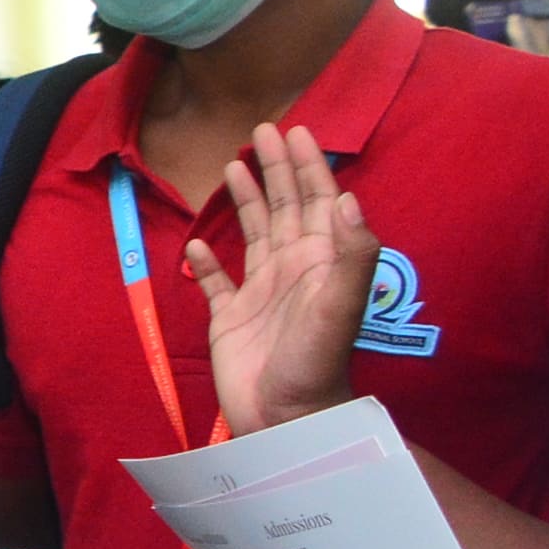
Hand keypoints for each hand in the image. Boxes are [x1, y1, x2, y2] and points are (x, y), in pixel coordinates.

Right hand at [184, 123, 375, 436]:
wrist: (284, 417)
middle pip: (286, 207)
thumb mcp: (340, 306)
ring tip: (233, 167)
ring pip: (255, 233)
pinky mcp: (231, 317)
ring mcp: (261, 292)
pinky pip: (217, 281)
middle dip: (276, 168)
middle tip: (264, 130)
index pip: (317, 201)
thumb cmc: (314, 363)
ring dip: (247, 200)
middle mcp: (292, 269)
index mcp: (319, 261)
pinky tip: (197, 242)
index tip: (297, 131)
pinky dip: (207, 261)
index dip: (308, 166)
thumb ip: (351, 253)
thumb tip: (346, 197)